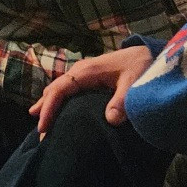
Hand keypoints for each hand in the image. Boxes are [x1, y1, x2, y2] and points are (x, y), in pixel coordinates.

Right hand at [29, 47, 153, 134]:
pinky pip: (67, 90)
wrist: (147, 54)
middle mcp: (80, 71)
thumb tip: (110, 120)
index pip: (60, 90)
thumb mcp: (134, 84)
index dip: (49, 108)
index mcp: (86, 72)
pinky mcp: (89, 78)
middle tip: (39, 132)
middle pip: (55, 89)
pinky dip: (58, 101)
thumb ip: (122, 101)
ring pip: (59, 89)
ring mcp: (83, 74)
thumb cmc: (140, 67)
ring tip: (42, 123)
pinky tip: (57, 112)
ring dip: (49, 105)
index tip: (44, 127)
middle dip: (44, 109)